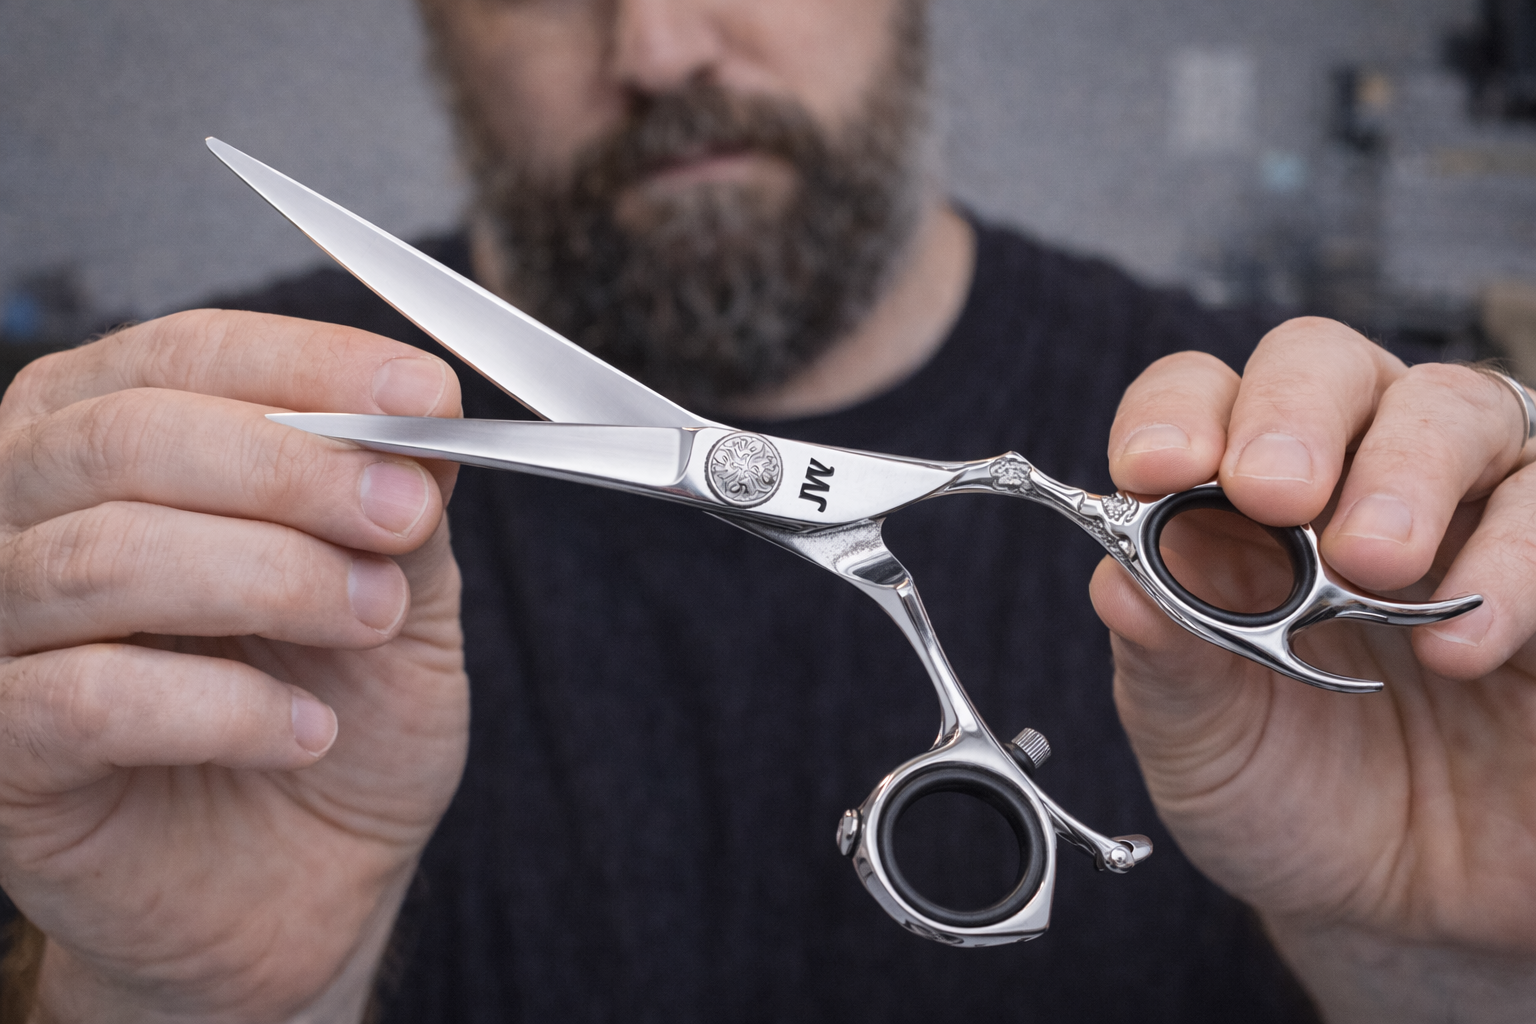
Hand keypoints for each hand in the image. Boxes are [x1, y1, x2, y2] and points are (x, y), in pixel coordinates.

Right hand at [0, 310, 466, 1020]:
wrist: (300, 885)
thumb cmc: (336, 717)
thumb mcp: (397, 589)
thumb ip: (396, 498)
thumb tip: (419, 415)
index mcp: (118, 438)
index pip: (188, 354)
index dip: (310, 364)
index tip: (425, 395)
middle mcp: (32, 511)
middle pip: (128, 438)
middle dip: (290, 469)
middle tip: (399, 516)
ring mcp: (3, 629)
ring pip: (103, 556)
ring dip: (273, 579)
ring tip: (371, 619)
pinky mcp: (3, 749)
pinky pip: (89, 697)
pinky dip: (225, 707)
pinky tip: (308, 730)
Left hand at [1092, 318, 1535, 1020]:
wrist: (1398, 901)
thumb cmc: (1283, 795)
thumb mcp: (1198, 741)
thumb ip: (1161, 660)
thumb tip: (1115, 581)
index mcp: (1231, 505)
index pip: (1198, 400)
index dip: (1176, 415)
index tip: (1156, 470)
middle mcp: (1346, 477)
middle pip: (1326, 366)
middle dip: (1294, 415)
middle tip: (1275, 494)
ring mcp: (1464, 511)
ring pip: (1459, 405)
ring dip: (1408, 470)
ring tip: (1374, 567)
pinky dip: (1517, 555)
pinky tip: (1465, 642)